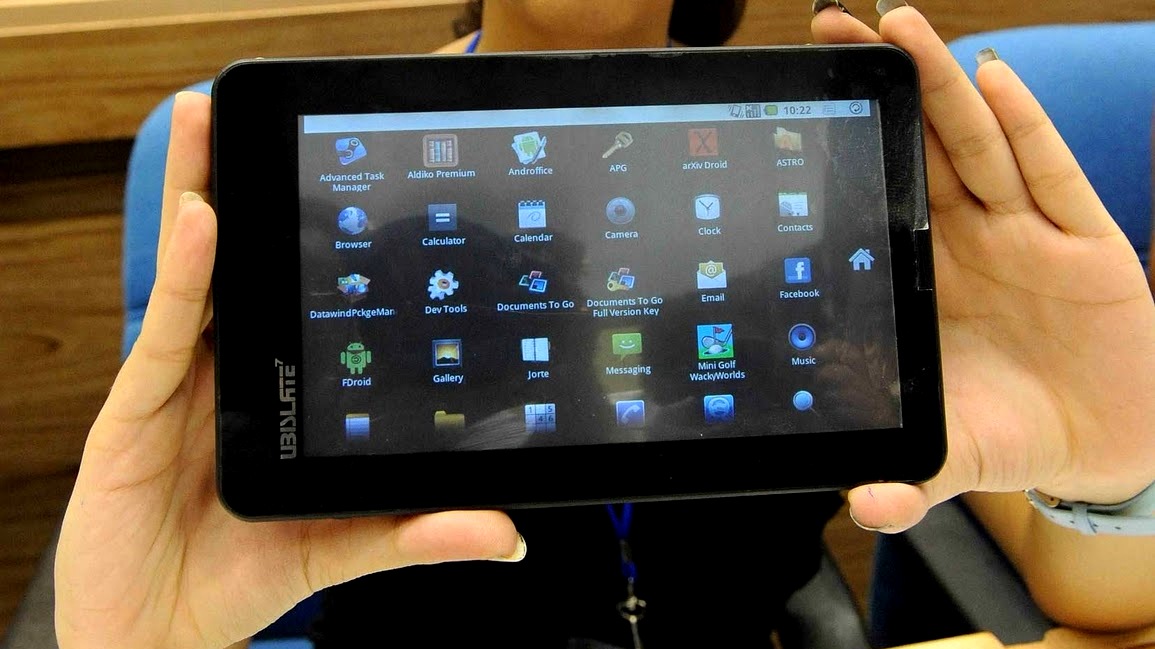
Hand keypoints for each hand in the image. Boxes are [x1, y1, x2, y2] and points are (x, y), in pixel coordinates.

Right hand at [54, 92, 523, 648]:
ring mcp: (185, 382)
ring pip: (198, 276)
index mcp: (280, 390)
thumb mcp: (343, 547)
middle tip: (282, 122)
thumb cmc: (241, 577)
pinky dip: (186, 273)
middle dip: (258, 192)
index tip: (353, 185)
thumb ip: (416, 533)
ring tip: (217, 123)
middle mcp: (234, 371)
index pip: (304, 303)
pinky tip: (206, 219)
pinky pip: (169, 328)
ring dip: (206, 196)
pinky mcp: (139, 405)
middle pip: (248, 268)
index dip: (319, 244)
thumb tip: (507, 533)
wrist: (159, 633)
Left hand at [811, 4, 1154, 531]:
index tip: (798, 98)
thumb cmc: (1016, 430)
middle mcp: (967, 242)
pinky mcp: (1085, 243)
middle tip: (832, 28)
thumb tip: (862, 507)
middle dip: (882, 86)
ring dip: (942, 84)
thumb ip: (910, 477)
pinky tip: (996, 77)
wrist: (1104, 446)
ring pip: (976, 145)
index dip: (843, 145)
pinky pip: (1051, 173)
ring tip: (901, 28)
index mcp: (922, 276)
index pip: (874, 195)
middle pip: (918, 148)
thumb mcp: (954, 451)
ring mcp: (1026, 235)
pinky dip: (1026, 125)